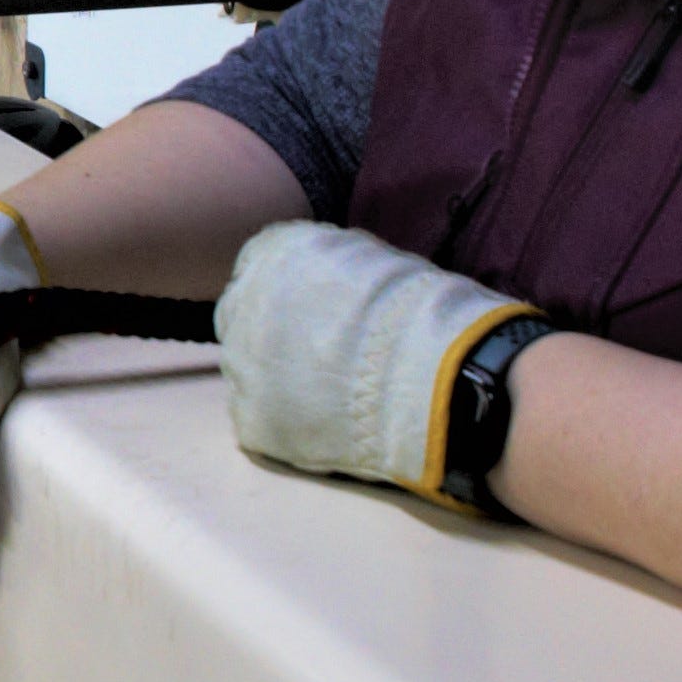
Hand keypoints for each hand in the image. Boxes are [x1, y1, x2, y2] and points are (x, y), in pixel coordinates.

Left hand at [216, 221, 533, 507]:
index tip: (317, 316)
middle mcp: (245, 302)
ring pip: (249, 372)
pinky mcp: (252, 419)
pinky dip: (288, 426)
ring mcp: (242, 364)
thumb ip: (332, 268)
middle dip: (276, 336)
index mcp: (275, 254)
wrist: (439, 379)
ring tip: (335, 397)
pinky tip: (328, 428)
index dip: (293, 298)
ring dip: (281, 382)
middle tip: (323, 360)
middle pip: (244, 319)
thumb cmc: (423, 315)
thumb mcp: (373, 261)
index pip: (261, 272)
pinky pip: (261, 420)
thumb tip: (329, 284)